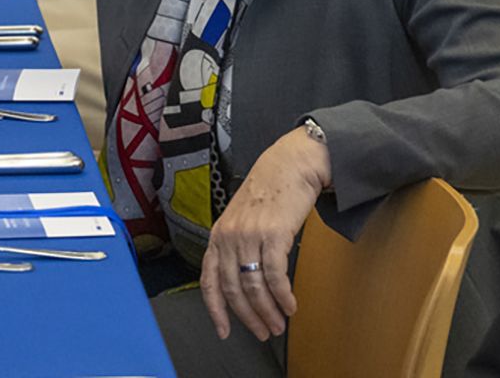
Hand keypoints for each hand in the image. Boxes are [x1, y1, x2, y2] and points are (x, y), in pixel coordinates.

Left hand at [199, 127, 331, 341]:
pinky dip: (283, 296)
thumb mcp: (242, 220)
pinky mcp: (273, 234)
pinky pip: (275, 275)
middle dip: (248, 317)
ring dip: (268, 311)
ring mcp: (249, 235)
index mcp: (218, 236)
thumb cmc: (268, 193)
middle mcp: (229, 236)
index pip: (209, 280)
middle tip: (262, 332)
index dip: (215, 310)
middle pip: (232, 288)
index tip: (223, 331)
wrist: (289, 166)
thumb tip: (243, 283)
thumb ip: (237, 247)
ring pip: (254, 286)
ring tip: (279, 324)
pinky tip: (290, 306)